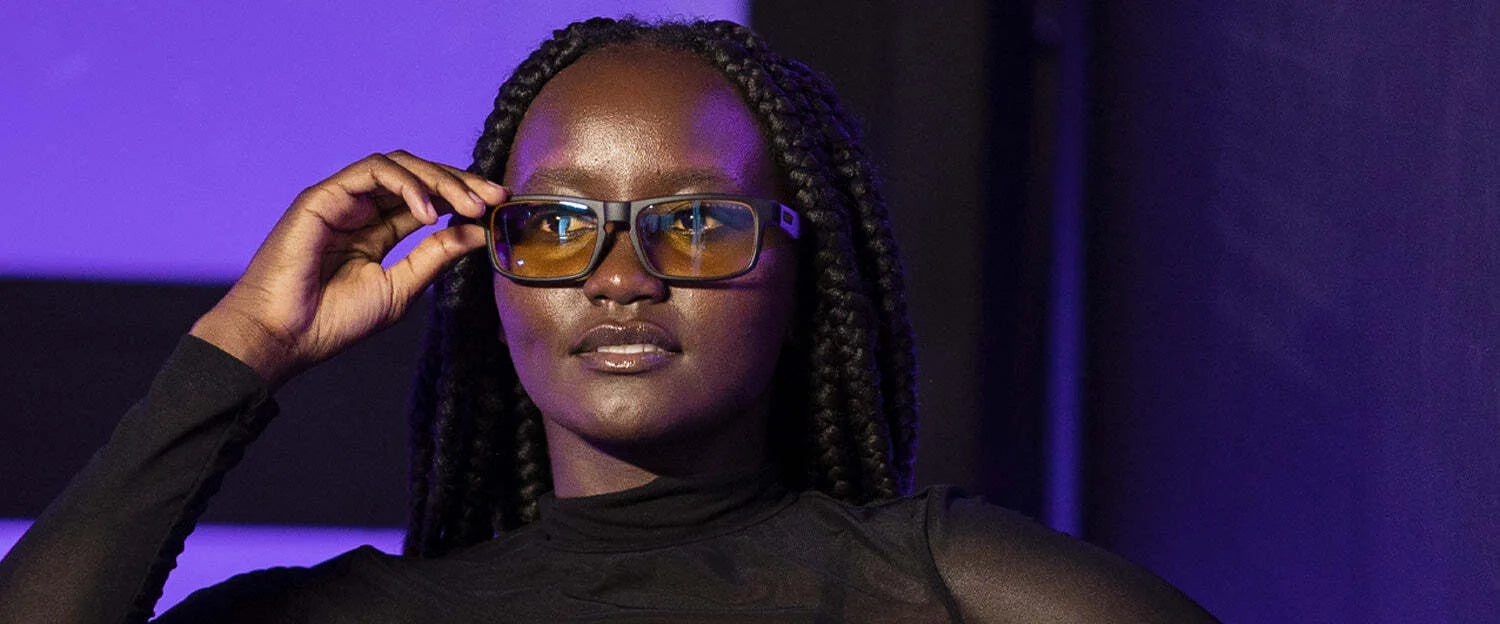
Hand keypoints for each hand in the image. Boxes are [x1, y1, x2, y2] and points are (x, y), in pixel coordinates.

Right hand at [189, 151, 503, 388]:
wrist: (285, 337)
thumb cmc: (334, 321)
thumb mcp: (402, 287)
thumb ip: (436, 255)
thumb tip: (476, 231)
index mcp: (376, 230)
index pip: (427, 199)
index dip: (463, 198)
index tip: (498, 207)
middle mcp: (360, 209)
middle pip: (418, 176)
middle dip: (461, 182)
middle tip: (494, 197)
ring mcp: (341, 199)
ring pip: (399, 165)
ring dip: (440, 179)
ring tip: (469, 205)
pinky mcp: (323, 195)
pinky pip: (372, 171)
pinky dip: (406, 185)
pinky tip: (428, 213)